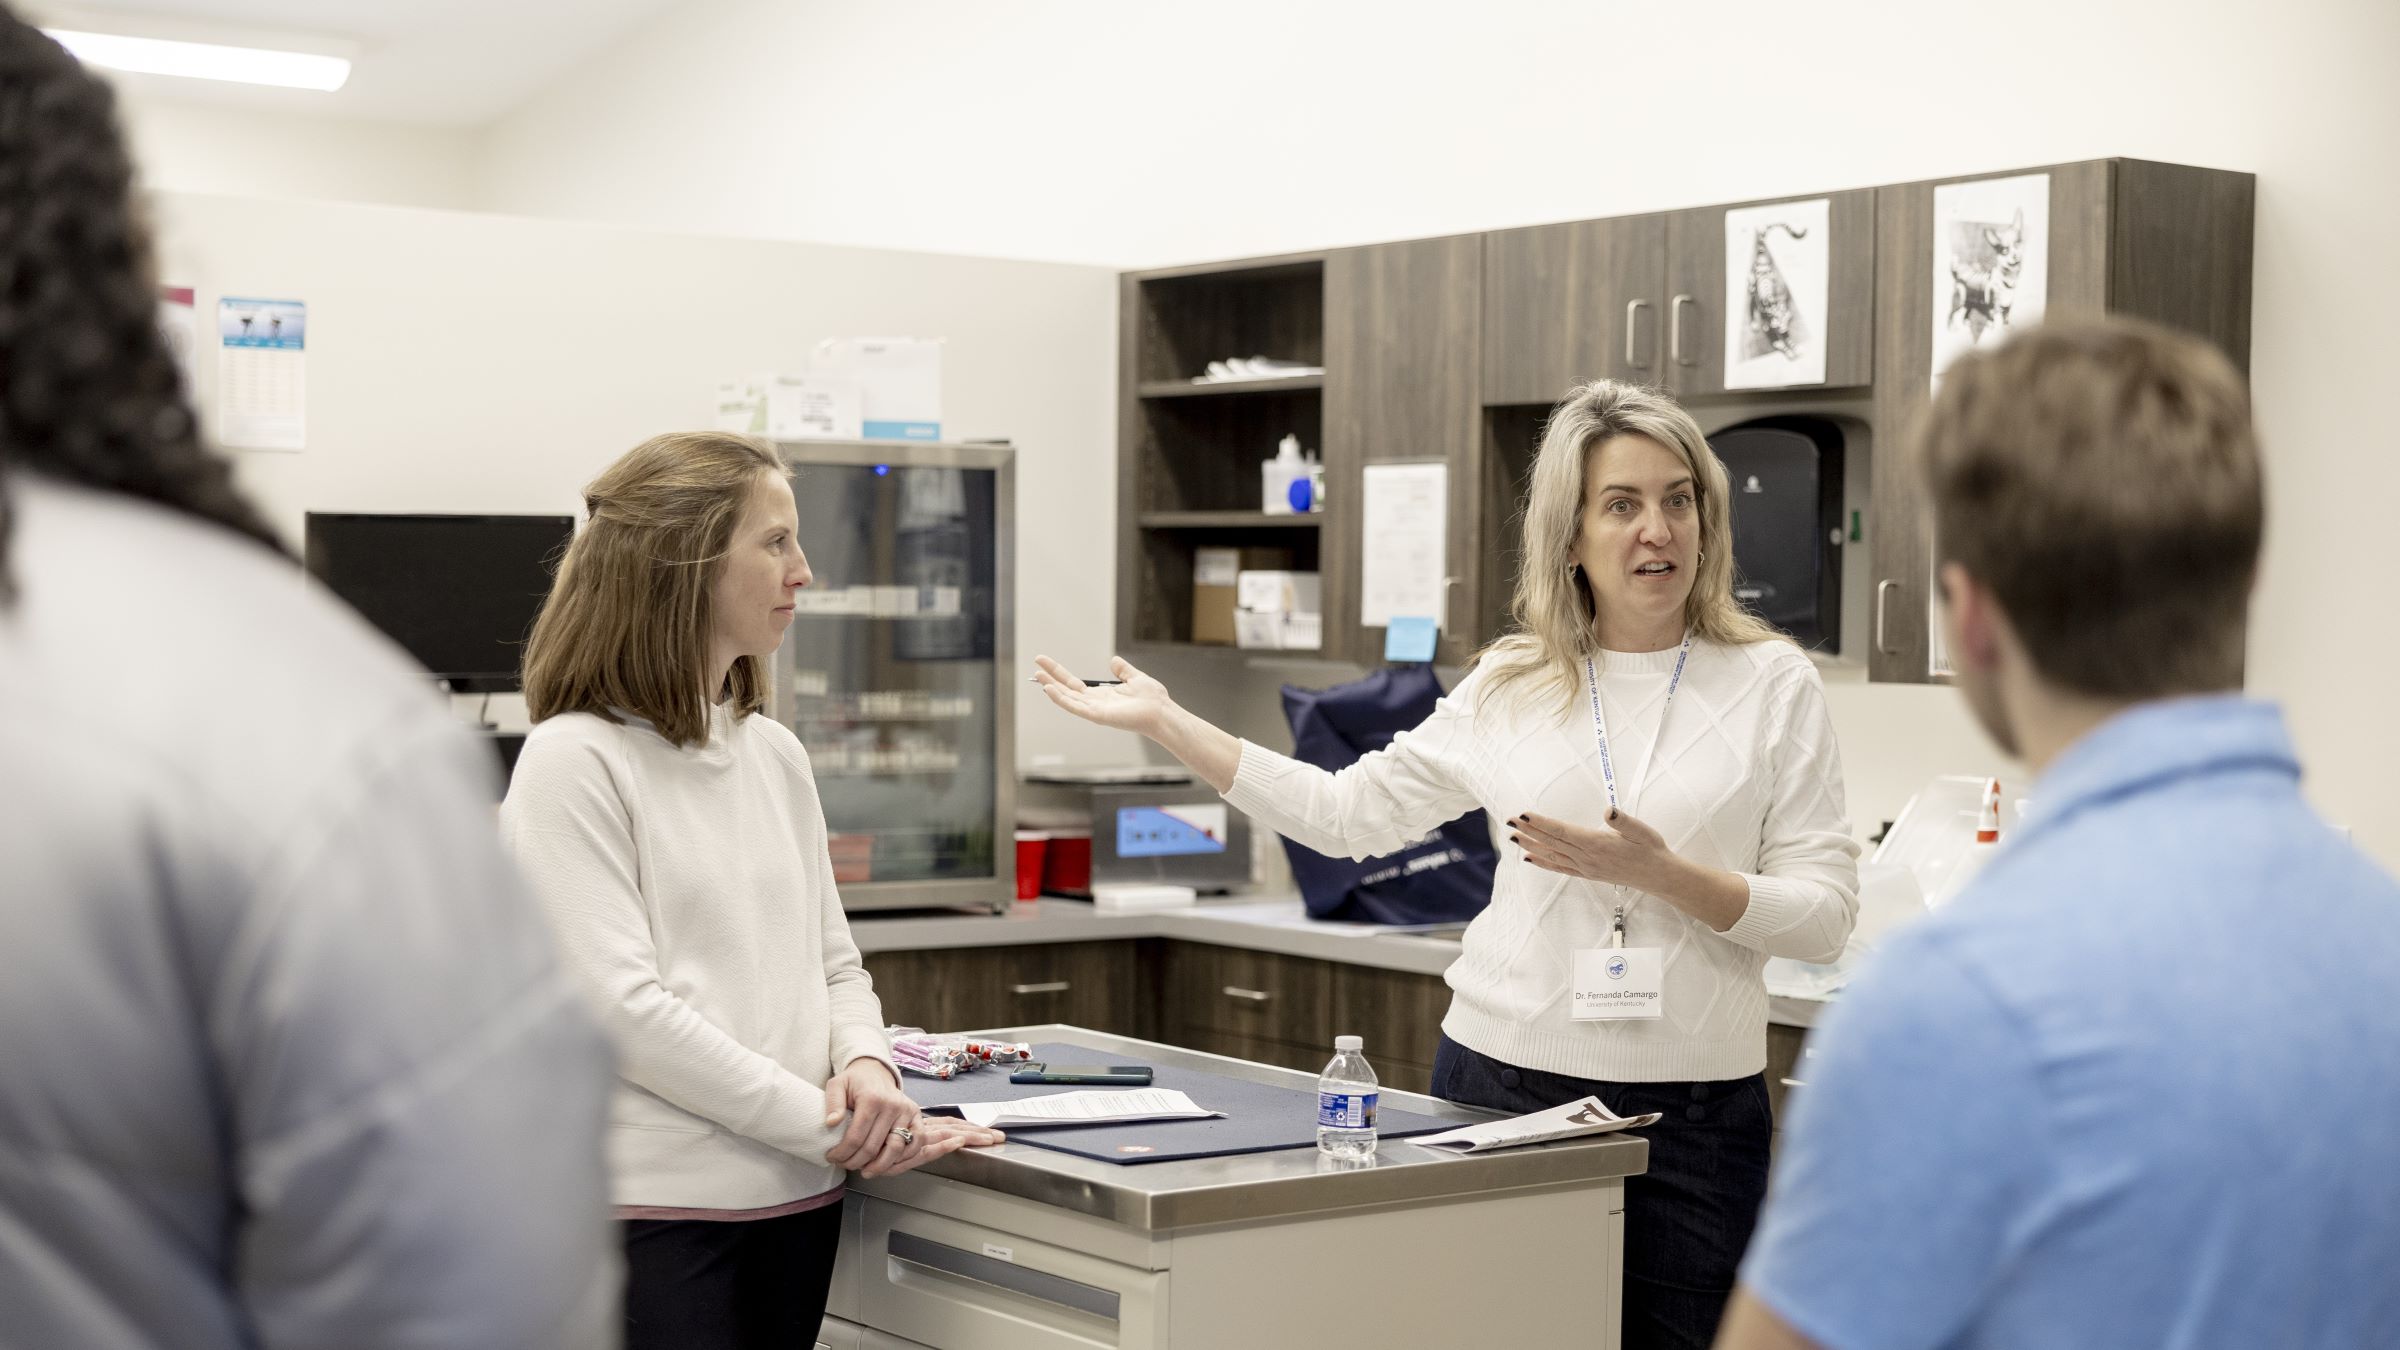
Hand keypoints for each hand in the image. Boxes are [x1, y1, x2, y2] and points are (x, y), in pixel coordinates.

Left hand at [823, 1058, 919, 1172]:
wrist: (876, 1073)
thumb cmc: (855, 1082)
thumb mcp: (837, 1085)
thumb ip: (832, 1103)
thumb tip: (831, 1123)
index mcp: (872, 1098)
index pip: (856, 1137)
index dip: (842, 1153)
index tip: (832, 1158)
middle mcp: (892, 1106)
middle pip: (873, 1147)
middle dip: (855, 1162)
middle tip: (845, 1165)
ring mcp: (907, 1112)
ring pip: (896, 1150)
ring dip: (879, 1167)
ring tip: (866, 1170)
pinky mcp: (917, 1117)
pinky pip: (916, 1144)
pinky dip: (903, 1159)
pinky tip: (887, 1164)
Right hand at [858, 1116, 1008, 1179]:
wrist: (847, 1134)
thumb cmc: (871, 1135)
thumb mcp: (893, 1139)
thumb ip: (911, 1143)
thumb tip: (935, 1140)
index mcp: (920, 1126)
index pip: (949, 1124)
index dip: (969, 1128)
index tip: (989, 1131)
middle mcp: (920, 1130)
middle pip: (953, 1129)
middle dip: (978, 1133)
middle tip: (1000, 1136)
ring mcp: (914, 1138)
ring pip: (946, 1136)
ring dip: (969, 1137)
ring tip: (989, 1139)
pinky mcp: (906, 1148)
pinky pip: (928, 1147)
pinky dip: (943, 1145)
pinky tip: (957, 1142)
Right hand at [1032, 654, 1172, 735]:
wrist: (1162, 712)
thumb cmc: (1152, 699)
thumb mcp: (1135, 678)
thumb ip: (1123, 670)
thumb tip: (1114, 661)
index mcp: (1101, 695)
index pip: (1073, 683)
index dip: (1058, 673)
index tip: (1044, 662)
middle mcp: (1095, 703)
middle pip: (1066, 689)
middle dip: (1051, 678)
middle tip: (1036, 665)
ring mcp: (1095, 710)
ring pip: (1067, 698)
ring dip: (1052, 688)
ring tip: (1038, 676)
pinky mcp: (1098, 716)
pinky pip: (1075, 707)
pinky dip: (1061, 699)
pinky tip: (1050, 690)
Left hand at [1509, 807, 1674, 892]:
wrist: (1658, 876)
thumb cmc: (1650, 850)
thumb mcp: (1642, 831)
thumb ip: (1624, 821)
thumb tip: (1609, 811)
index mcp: (1597, 844)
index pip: (1562, 831)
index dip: (1541, 823)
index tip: (1524, 815)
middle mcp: (1587, 858)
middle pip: (1552, 842)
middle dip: (1529, 831)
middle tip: (1509, 820)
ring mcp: (1585, 868)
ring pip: (1552, 855)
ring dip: (1531, 845)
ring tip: (1513, 837)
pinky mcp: (1587, 874)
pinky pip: (1560, 868)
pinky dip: (1543, 862)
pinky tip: (1530, 858)